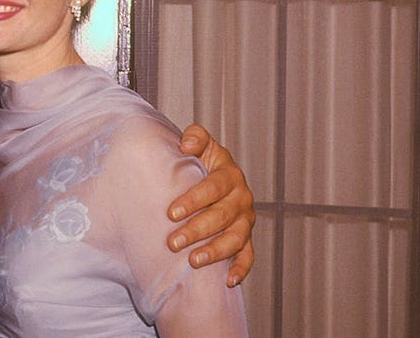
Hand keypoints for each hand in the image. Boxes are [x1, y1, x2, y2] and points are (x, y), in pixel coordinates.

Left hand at [167, 124, 254, 286]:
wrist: (217, 177)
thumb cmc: (202, 162)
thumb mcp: (201, 145)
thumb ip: (195, 138)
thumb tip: (185, 143)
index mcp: (229, 175)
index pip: (213, 188)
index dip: (193, 200)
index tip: (171, 213)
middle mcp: (241, 198)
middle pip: (222, 216)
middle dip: (197, 230)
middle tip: (173, 242)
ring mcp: (245, 220)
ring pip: (235, 238)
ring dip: (215, 251)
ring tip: (193, 261)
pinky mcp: (247, 238)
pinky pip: (248, 256)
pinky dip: (241, 269)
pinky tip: (227, 280)